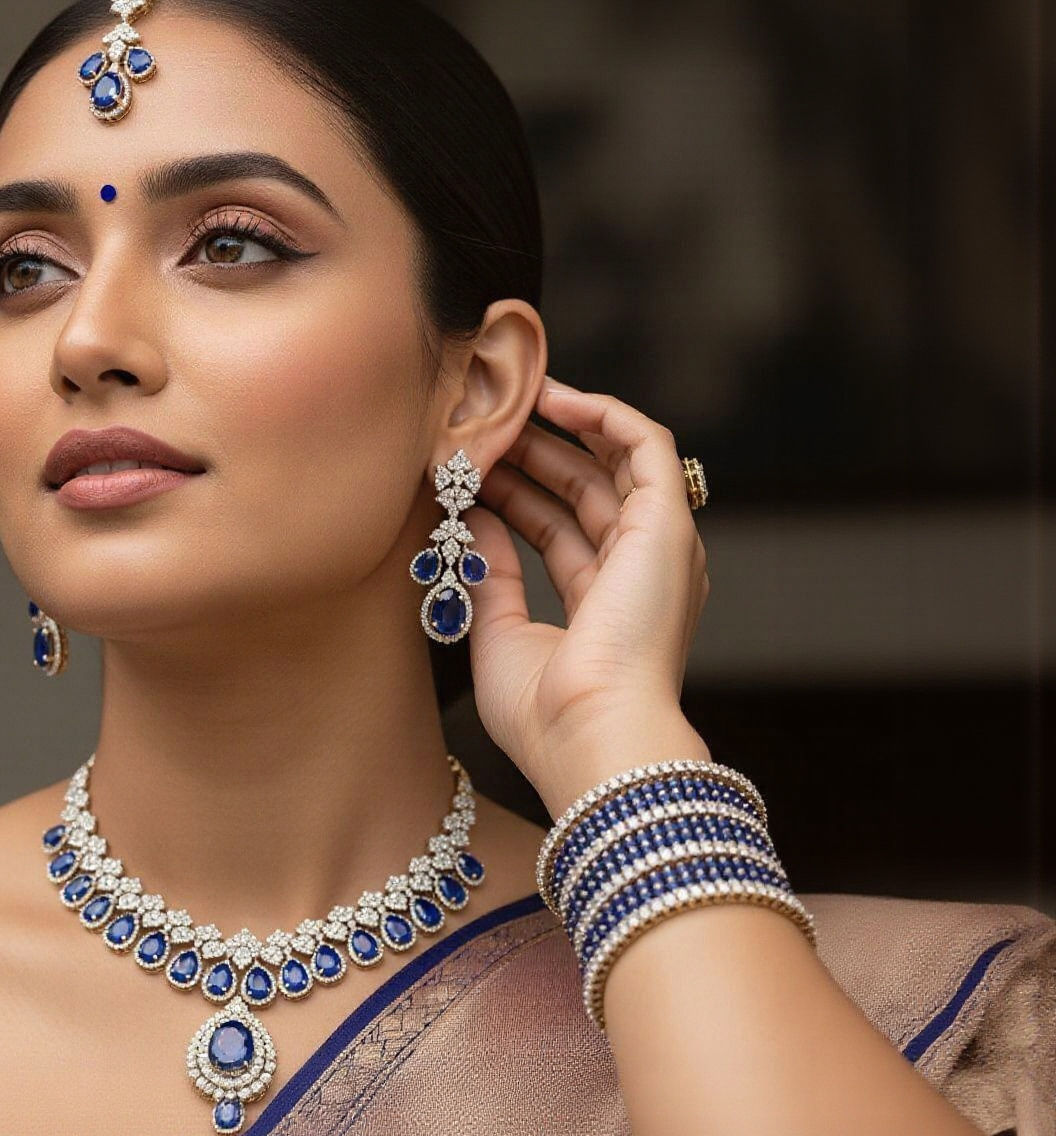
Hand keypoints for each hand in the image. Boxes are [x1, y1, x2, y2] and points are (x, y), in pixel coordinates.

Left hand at [461, 377, 712, 814]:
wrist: (591, 738)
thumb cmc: (547, 716)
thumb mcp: (499, 635)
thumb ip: (490, 574)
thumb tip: (472, 518)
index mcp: (605, 609)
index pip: (559, 533)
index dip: (514, 497)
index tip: (466, 472)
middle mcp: (639, 575)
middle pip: (584, 494)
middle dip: (530, 456)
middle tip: (479, 428)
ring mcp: (658, 549)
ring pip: (612, 463)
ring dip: (559, 429)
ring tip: (506, 401)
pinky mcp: (668, 525)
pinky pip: (646, 444)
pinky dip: (603, 414)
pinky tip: (553, 397)